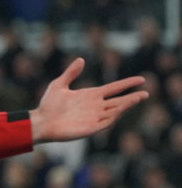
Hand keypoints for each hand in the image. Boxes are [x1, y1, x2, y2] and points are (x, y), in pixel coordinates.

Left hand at [30, 58, 146, 143]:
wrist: (41, 121)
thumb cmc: (48, 105)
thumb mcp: (59, 85)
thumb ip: (71, 73)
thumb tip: (81, 59)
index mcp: (90, 95)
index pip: (113, 88)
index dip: (127, 84)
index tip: (141, 79)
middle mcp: (95, 106)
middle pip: (118, 101)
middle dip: (132, 97)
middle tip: (146, 93)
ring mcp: (94, 117)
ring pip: (115, 111)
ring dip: (126, 105)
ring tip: (138, 98)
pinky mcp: (90, 128)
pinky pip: (106, 122)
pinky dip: (115, 116)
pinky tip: (121, 109)